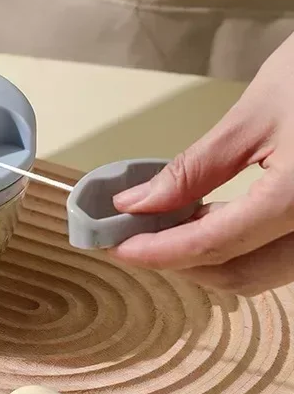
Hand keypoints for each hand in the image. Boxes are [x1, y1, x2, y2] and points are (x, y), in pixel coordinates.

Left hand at [111, 33, 293, 295]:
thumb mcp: (251, 118)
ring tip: (161, 225)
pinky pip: (282, 255)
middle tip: (132, 235)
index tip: (115, 244)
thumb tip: (135, 205)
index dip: (159, 250)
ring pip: (263, 271)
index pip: (216, 244)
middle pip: (242, 275)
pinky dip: (239, 246)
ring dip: (207, 257)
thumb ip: (193, 170)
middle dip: (179, 261)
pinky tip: (206, 219)